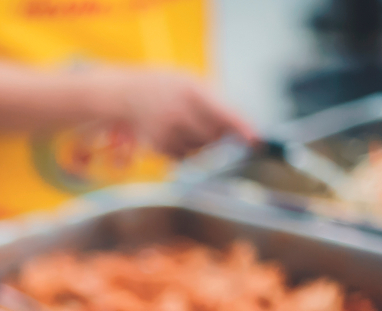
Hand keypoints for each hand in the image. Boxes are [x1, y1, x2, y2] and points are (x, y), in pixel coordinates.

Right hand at [102, 68, 256, 158]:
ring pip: (202, 150)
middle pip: (215, 137)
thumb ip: (214, 103)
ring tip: (190, 125)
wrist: (126, 96)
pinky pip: (185, 157)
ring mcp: (168, 132)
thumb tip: (237, 130)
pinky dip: (188, 150)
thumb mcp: (190, 82)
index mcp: (191, 91)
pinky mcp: (160, 147)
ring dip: (205, 144)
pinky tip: (177, 133)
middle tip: (225, 133)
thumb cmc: (165, 88)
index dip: (242, 128)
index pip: (224, 113)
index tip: (256, 139)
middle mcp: (179, 113)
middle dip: (224, 138)